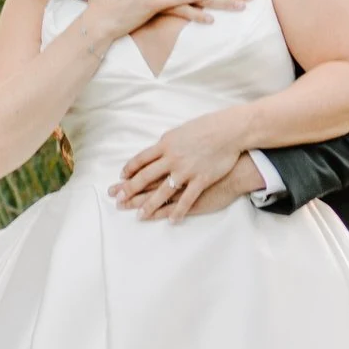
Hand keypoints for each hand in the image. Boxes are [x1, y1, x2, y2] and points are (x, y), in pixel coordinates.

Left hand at [110, 117, 248, 219]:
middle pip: (145, 177)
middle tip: (118, 201)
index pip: (141, 159)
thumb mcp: (182, 131)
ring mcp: (185, 171)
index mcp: (165, 145)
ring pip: (162, 192)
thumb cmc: (207, 128)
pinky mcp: (200, 180)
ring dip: (149, 205)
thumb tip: (159, 149)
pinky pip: (186, 200)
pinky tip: (171, 220)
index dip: (129, 170)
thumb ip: (169, 143)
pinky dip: (178, 211)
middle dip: (130, 191)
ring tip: (139, 216)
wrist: (230, 131)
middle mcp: (171, 159)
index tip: (121, 179)